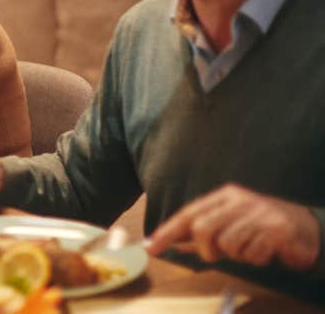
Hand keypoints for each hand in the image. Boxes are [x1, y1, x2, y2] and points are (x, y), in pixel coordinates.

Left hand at [147, 184, 320, 270]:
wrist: (306, 228)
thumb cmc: (261, 228)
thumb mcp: (230, 225)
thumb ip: (202, 234)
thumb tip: (173, 244)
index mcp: (224, 196)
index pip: (188, 213)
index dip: (167, 232)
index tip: (150, 247)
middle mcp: (239, 200)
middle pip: (202, 228)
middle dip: (207, 250)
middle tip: (220, 255)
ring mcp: (259, 212)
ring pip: (228, 244)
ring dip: (237, 255)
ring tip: (250, 248)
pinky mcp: (276, 228)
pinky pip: (252, 254)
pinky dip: (256, 259)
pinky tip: (266, 251)